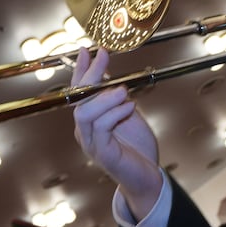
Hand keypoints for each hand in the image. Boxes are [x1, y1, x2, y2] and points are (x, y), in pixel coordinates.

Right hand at [70, 48, 163, 218]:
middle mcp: (85, 130)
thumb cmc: (136, 147)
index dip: (80, 70)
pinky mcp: (102, 154)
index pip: (79, 91)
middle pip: (78, 98)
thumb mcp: (126, 114)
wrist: (147, 177)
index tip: (86, 49)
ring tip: (122, 90)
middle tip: (103, 56)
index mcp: (89, 120)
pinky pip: (101, 129)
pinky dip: (114, 114)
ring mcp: (91, 143)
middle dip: (90, 75)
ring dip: (103, 98)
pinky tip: (129, 107)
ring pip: (85, 114)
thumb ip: (115, 97)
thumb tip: (108, 74)